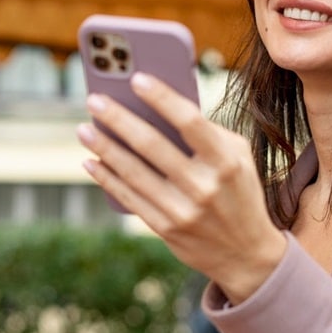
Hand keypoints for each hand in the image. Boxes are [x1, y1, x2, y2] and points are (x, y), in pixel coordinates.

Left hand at [78, 72, 285, 302]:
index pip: (189, 121)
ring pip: (133, 172)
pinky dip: (107, 179)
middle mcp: (204, 186)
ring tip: (84, 128)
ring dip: (104, 148)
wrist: (247, 254)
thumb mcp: (238, 158)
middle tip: (94, 99)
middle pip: (152, 145)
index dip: (161, 97)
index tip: (136, 78)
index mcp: (226, 161)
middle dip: (119, 119)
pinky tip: (91, 162)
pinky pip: (129, 199)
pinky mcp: (166, 229)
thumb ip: (207, 132)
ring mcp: (183, 210)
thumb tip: (159, 108)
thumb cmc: (239, 192)